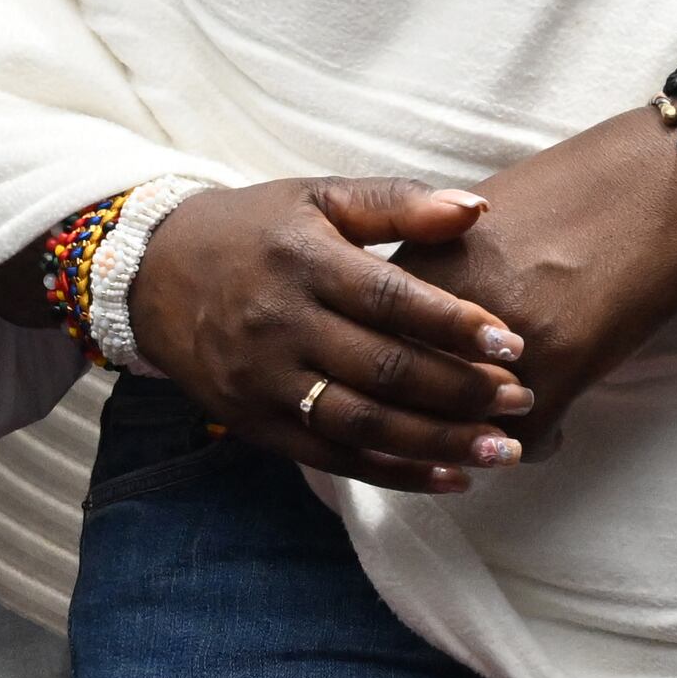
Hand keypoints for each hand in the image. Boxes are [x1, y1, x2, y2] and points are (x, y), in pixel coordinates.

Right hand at [120, 177, 538, 494]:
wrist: (153, 274)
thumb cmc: (254, 231)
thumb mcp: (317, 198)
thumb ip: (397, 203)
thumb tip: (478, 208)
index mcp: (301, 259)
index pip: (391, 299)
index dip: (455, 325)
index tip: (513, 342)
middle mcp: (279, 322)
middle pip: (385, 368)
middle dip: (463, 390)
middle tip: (524, 397)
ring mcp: (264, 379)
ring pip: (365, 423)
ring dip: (441, 442)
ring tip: (505, 449)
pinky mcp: (255, 422)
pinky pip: (334, 458)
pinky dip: (396, 475)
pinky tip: (452, 478)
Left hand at [394, 107, 676, 453]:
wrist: (654, 184)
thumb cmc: (565, 196)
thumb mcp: (472, 223)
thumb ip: (429, 272)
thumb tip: (400, 323)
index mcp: (420, 258)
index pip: (370, 343)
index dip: (384, 378)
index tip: (396, 394)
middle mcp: (449, 298)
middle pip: (407, 393)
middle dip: (420, 420)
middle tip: (443, 430)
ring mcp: (504, 335)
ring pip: (462, 425)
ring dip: (476, 439)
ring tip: (494, 437)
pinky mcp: (562, 364)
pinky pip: (525, 437)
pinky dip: (534, 445)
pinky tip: (549, 433)